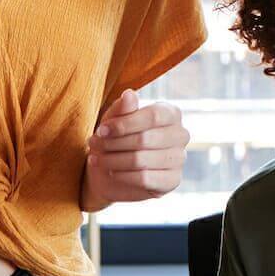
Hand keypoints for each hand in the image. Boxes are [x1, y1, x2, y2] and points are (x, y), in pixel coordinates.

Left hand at [84, 88, 188, 206]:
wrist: (110, 172)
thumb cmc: (115, 139)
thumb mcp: (114, 120)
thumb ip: (122, 108)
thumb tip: (129, 94)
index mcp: (171, 114)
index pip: (153, 116)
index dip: (124, 124)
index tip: (101, 130)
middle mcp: (180, 135)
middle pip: (145, 139)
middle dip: (113, 143)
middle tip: (94, 144)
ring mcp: (179, 159)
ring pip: (141, 160)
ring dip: (113, 160)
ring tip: (97, 159)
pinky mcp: (172, 181)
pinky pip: (144, 178)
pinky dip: (122, 175)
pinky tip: (111, 172)